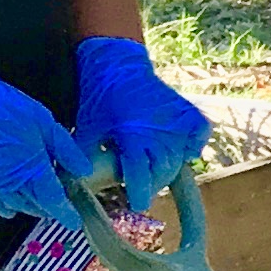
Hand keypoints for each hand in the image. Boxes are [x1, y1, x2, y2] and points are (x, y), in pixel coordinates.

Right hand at [0, 64, 89, 228]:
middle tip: (62, 205)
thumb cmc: (8, 109)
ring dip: (30, 208)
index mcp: (33, 167)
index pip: (52, 200)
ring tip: (42, 205)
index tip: (75, 223)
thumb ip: (66, 151)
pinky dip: (2, 208)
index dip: (65, 213)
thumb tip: (83, 170)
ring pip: (15, 204)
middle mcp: (12, 180)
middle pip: (35, 205)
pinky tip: (11, 210)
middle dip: (50, 208)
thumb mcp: (47, 124)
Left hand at [70, 38, 209, 211]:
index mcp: (134, 138)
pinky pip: (199, 135)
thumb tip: (71, 183)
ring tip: (156, 174)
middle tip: (143, 189)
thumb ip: (85, 157)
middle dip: (153, 184)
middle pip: (164, 171)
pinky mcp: (187, 113)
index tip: (137, 205)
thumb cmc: (99, 99)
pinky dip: (193, 146)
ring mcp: (177, 122)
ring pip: (180, 158)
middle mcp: (161, 132)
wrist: (116, 66)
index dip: (140, 192)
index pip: (142, 175)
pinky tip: (184, 153)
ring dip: (169, 169)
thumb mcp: (87, 129)